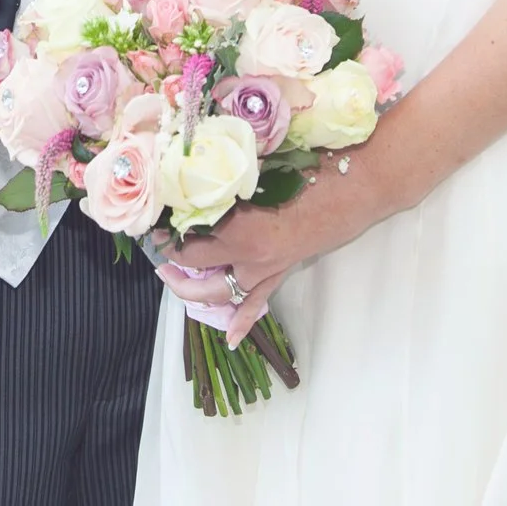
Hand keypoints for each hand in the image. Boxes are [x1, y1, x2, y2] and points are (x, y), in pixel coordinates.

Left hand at [156, 167, 385, 347]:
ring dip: (196, 292)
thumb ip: (224, 176)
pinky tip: (231, 339)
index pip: (189, 239)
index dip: (166, 235)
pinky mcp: (282, 272)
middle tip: (159, 257)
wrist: (352, 188)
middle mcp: (248, 255)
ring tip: (176, 282)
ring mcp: (266, 268)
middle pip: (198, 270)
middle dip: (174, 266)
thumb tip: (191, 170)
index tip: (153, 226)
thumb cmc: (308, 168)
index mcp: (238, 227)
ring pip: (222, 293)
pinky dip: (243, 321)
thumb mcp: (257, 167)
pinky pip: (258, 301)